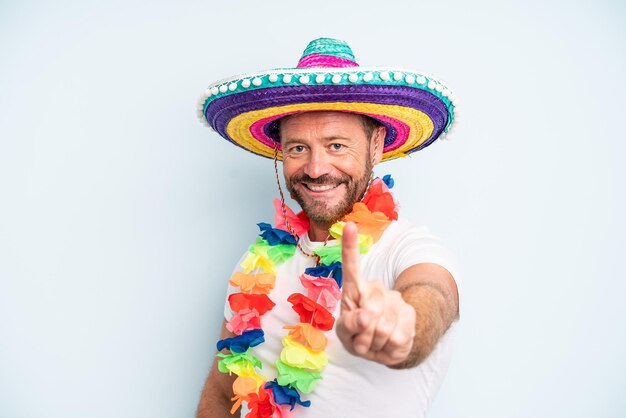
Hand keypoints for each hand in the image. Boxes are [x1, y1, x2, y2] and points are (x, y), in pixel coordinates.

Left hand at [335, 222, 416, 365]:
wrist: (382, 348)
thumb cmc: (357, 334)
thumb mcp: (345, 333)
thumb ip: (349, 324)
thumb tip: (365, 316)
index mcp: (355, 290)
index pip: (352, 267)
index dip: (349, 247)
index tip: (348, 225)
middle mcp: (376, 289)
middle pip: (368, 312)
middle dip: (361, 333)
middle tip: (360, 339)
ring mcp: (395, 300)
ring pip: (382, 328)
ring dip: (373, 343)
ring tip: (372, 342)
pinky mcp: (409, 315)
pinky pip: (396, 338)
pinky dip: (386, 350)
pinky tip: (385, 345)